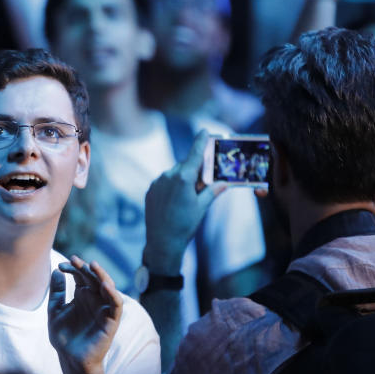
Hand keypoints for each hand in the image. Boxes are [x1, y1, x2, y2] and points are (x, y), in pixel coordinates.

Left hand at [48, 256, 122, 373]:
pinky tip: (105, 285)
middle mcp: (94, 299)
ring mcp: (103, 308)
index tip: (61, 266)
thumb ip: (56, 292)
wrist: (70, 360)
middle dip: (84, 268)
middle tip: (73, 260)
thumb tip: (55, 271)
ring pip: (108, 286)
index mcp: (81, 295)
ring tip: (92, 265)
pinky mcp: (111, 320)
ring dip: (102, 275)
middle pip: (93, 278)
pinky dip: (113, 294)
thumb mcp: (55, 311)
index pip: (80, 276)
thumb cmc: (64, 337)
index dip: (72, 268)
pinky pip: (116, 305)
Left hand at [143, 130, 225, 274]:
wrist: (162, 242)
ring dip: (182, 179)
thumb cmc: (185, 225)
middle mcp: (168, 176)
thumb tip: (224, 182)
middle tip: (203, 181)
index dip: (200, 141)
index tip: (204, 131)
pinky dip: (171, 186)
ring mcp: (157, 183)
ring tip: (188, 197)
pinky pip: (164, 182)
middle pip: (185, 165)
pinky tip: (175, 200)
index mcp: (184, 178)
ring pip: (174, 174)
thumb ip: (212, 191)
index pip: (195, 154)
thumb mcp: (202, 207)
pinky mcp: (150, 190)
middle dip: (195, 170)